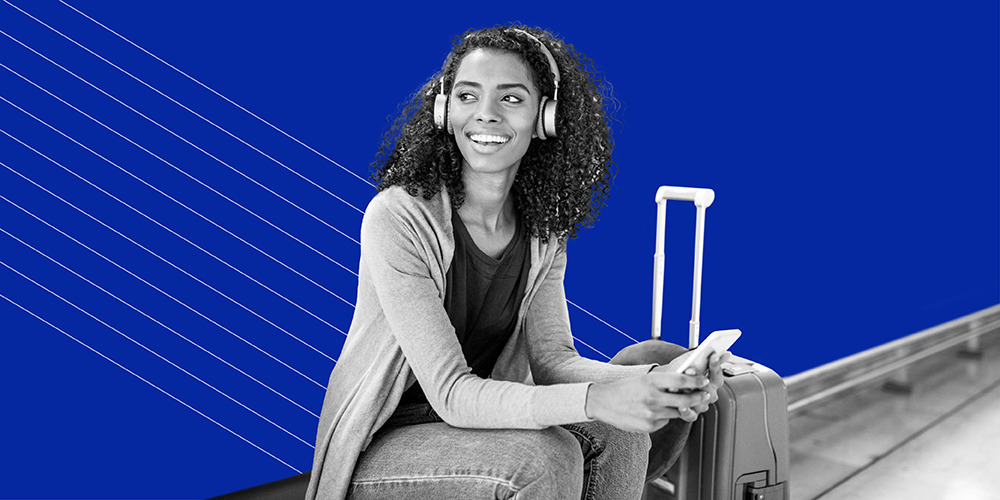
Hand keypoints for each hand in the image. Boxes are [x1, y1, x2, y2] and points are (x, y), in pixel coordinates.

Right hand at [585, 369, 712, 432]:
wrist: (603, 402)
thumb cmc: (625, 388)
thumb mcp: (643, 379)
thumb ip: (663, 382)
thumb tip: (686, 383)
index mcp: (651, 381)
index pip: (680, 380)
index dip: (696, 380)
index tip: (705, 380)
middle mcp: (652, 397)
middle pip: (685, 399)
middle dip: (698, 397)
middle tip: (705, 395)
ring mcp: (651, 414)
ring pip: (677, 412)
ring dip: (684, 408)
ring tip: (686, 403)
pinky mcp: (649, 426)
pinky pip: (665, 421)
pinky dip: (666, 417)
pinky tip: (657, 412)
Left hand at [659, 351, 730, 419]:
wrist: (665, 383)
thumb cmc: (681, 371)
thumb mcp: (693, 359)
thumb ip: (707, 356)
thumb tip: (724, 352)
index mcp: (712, 381)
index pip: (718, 374)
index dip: (716, 366)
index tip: (713, 357)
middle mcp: (709, 394)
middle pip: (710, 390)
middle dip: (700, 380)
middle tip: (691, 370)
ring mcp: (700, 404)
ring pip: (701, 403)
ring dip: (691, 395)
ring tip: (683, 387)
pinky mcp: (691, 414)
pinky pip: (691, 415)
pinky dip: (686, 411)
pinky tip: (681, 405)